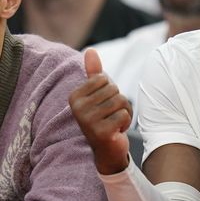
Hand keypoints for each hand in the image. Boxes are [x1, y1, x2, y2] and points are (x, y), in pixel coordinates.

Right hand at [70, 49, 131, 174]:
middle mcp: (77, 109)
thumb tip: (90, 50)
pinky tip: (117, 131)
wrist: (106, 149)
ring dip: (124, 112)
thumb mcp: (98, 95)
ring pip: (120, 101)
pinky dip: (125, 122)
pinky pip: (124, 114)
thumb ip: (93, 73)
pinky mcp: (101, 132)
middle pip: (113, 89)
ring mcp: (88, 121)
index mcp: (74, 97)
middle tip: (110, 116)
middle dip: (118, 102)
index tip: (103, 105)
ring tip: (114, 122)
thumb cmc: (102, 118)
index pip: (103, 78)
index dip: (110, 90)